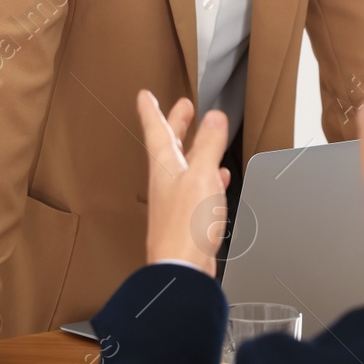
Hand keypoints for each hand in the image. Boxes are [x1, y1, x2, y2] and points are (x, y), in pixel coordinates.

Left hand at [137, 89, 231, 275]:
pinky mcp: (188, 217)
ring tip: (204, 136)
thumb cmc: (185, 225)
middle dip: (176, 124)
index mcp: (164, 166)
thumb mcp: (202, 176)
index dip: (151, 110)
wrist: (182, 268)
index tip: (145, 95)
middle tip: (182, 107)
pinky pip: (198, 188)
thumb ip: (209, 145)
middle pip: (170, 145)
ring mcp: (175, 200)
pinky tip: (218, 177)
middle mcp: (166, 180)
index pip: (156, 129)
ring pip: (185, 165)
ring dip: (194, 148)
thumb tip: (214, 117)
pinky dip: (208, 176)